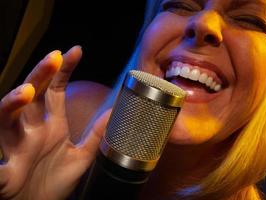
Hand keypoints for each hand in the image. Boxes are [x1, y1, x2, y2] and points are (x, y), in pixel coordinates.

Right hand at [0, 46, 109, 199]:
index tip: (75, 51)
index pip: (56, 91)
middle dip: (41, 76)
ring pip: (8, 121)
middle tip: (54, 58)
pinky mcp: (6, 173)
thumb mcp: (81, 156)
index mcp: (50, 126)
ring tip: (28, 91)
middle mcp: (32, 132)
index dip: (63, 71)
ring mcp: (17, 150)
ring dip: (13, 105)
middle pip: (33, 98)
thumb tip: (112, 112)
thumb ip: (95, 135)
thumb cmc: (56, 182)